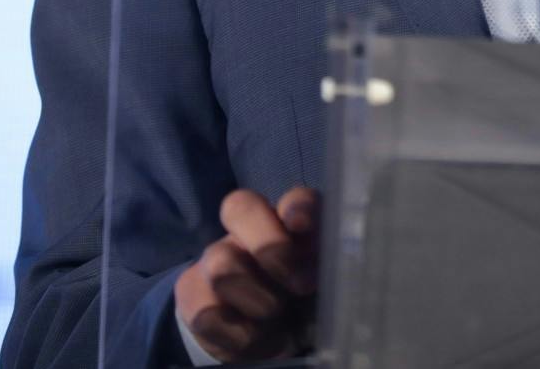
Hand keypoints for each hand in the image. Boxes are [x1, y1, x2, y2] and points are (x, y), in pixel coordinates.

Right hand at [175, 186, 320, 362]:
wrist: (257, 333)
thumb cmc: (300, 301)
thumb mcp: (321, 282)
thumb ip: (330, 264)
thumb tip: (347, 266)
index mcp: (288, 221)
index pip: (295, 198)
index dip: (299, 206)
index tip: (304, 225)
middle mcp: (247, 229)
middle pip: (241, 207)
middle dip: (271, 246)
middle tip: (302, 285)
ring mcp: (215, 258)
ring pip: (223, 264)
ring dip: (258, 299)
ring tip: (277, 319)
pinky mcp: (192, 294)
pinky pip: (208, 312)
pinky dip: (239, 334)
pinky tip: (257, 340)